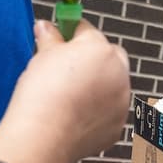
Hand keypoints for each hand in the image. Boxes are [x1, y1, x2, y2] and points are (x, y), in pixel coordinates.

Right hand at [0, 19, 129, 162]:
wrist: (43, 135)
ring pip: (112, 86)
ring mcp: (121, 101)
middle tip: (69, 69)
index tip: (62, 39)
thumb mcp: (42, 56)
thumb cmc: (42, 94)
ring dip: (97, 87)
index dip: (72, 35)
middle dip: (94, 59)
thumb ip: (50, 38)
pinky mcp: (118, 126)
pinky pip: (109, 113)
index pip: (88, 31)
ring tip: (69, 97)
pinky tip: (74, 117)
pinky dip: (96, 113)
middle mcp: (118, 73)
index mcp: (101, 49)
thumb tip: (45, 26)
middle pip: (110, 56)